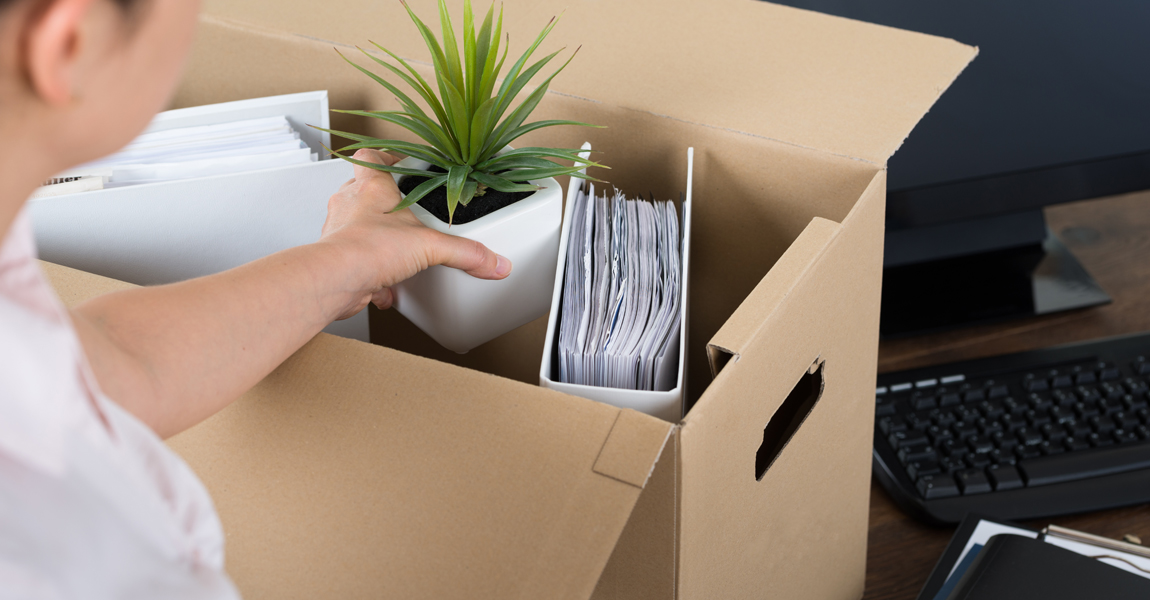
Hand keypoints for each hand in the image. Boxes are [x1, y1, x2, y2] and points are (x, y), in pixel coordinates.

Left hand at [318, 149, 511, 319]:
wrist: (335, 280)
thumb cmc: (366, 248)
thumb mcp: (429, 246)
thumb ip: (465, 252)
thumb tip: (492, 260)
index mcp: (370, 188)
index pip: (370, 156)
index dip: (385, 156)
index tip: (401, 163)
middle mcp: (349, 206)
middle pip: (363, 190)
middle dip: (386, 203)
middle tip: (406, 213)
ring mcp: (340, 232)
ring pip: (358, 227)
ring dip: (377, 239)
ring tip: (399, 251)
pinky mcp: (337, 259)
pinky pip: (356, 261)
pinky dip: (373, 274)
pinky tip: (388, 286)